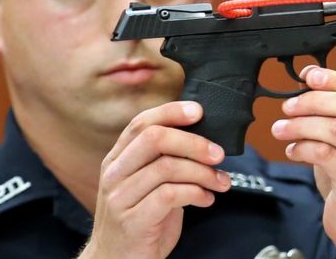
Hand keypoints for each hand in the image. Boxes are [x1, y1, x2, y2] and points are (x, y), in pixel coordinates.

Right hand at [79, 101, 230, 258]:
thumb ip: (165, 162)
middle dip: (193, 141)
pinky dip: (196, 193)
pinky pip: (170, 195)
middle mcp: (115, 174)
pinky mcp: (133, 221)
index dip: (171, 112)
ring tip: (220, 182)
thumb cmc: (140, 222)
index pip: (141, 123)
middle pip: (154, 138)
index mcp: (118, 159)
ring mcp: (120, 197)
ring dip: (202, 172)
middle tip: (218, 153)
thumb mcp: (148, 186)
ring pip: (167, 167)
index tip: (199, 112)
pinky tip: (206, 199)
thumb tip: (203, 141)